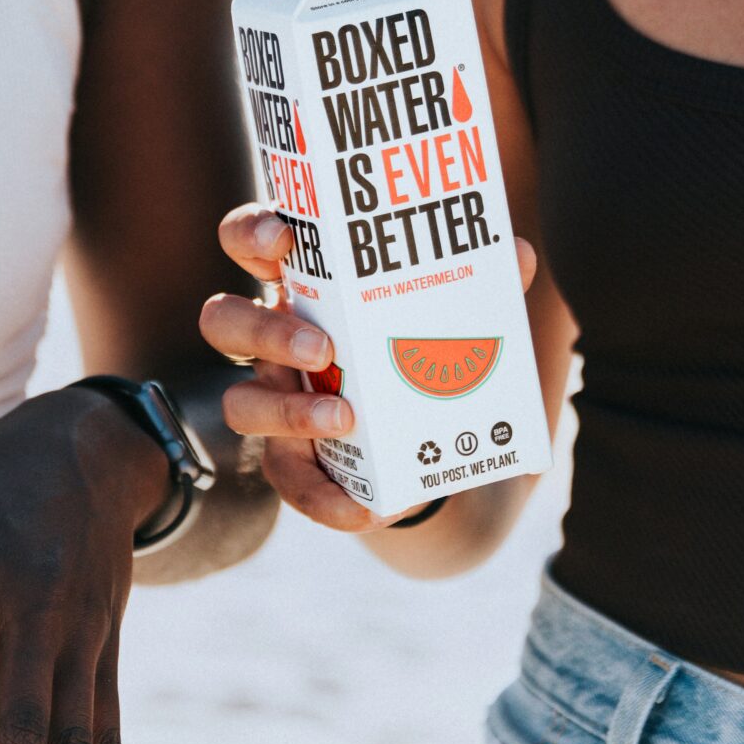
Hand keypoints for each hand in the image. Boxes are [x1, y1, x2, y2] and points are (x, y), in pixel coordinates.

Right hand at [203, 205, 535, 532]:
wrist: (432, 441)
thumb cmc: (425, 348)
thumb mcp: (454, 312)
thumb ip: (482, 282)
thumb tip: (520, 252)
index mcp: (303, 285)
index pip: (247, 241)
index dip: (251, 233)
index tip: (284, 236)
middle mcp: (272, 341)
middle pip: (223, 320)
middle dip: (265, 330)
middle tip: (322, 348)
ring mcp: (273, 403)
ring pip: (239, 404)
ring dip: (286, 412)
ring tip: (345, 417)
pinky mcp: (292, 463)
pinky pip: (290, 484)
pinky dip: (325, 499)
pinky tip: (363, 510)